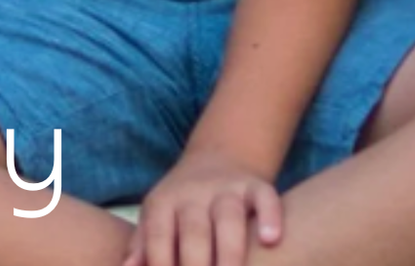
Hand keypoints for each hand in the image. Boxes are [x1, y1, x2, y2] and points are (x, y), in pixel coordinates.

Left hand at [123, 148, 282, 265]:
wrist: (217, 158)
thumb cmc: (180, 206)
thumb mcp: (155, 217)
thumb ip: (142, 245)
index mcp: (163, 203)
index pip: (158, 235)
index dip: (161, 263)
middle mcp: (194, 194)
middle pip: (193, 230)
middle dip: (195, 265)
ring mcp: (227, 188)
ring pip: (229, 216)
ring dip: (230, 251)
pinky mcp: (256, 186)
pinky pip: (265, 197)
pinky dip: (270, 216)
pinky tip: (271, 240)